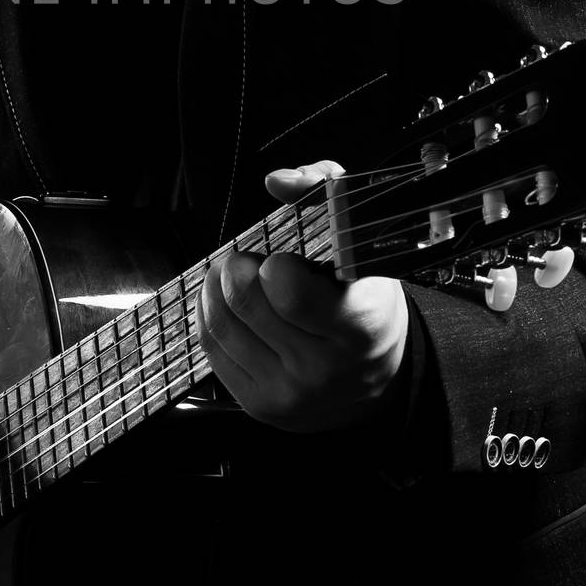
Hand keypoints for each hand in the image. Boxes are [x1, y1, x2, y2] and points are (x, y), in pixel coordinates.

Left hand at [196, 160, 408, 432]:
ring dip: (215, 286)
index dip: (275, 265)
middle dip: (237, 267)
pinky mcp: (260, 404)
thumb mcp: (364, 244)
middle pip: (245, 300)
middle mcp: (324, 367)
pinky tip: (225, 301)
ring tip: (232, 274)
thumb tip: (276, 181)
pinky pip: (212, 347)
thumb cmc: (365, 301)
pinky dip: (209, 313)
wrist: (376, 382)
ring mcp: (289, 392)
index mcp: (358, 326)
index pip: (290, 293)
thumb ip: (326, 192)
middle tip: (249, 260)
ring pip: (220, 322)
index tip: (282, 260)